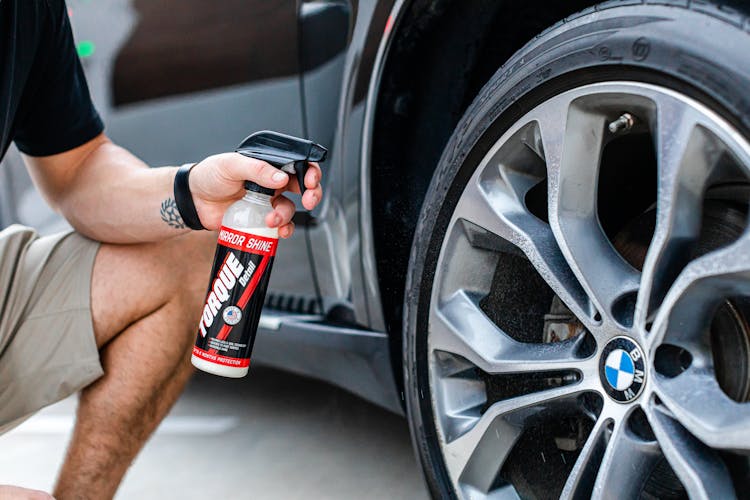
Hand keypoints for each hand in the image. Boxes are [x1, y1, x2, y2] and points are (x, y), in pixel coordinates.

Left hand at [187, 153, 322, 236]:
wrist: (193, 200)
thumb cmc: (210, 176)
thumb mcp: (231, 165)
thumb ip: (256, 169)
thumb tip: (281, 178)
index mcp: (268, 165)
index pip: (298, 164)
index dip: (310, 171)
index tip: (310, 181)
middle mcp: (272, 183)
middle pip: (303, 187)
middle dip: (312, 194)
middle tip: (308, 201)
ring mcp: (268, 202)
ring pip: (290, 209)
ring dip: (286, 215)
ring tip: (271, 220)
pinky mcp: (261, 220)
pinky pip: (280, 226)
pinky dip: (283, 230)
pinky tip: (276, 232)